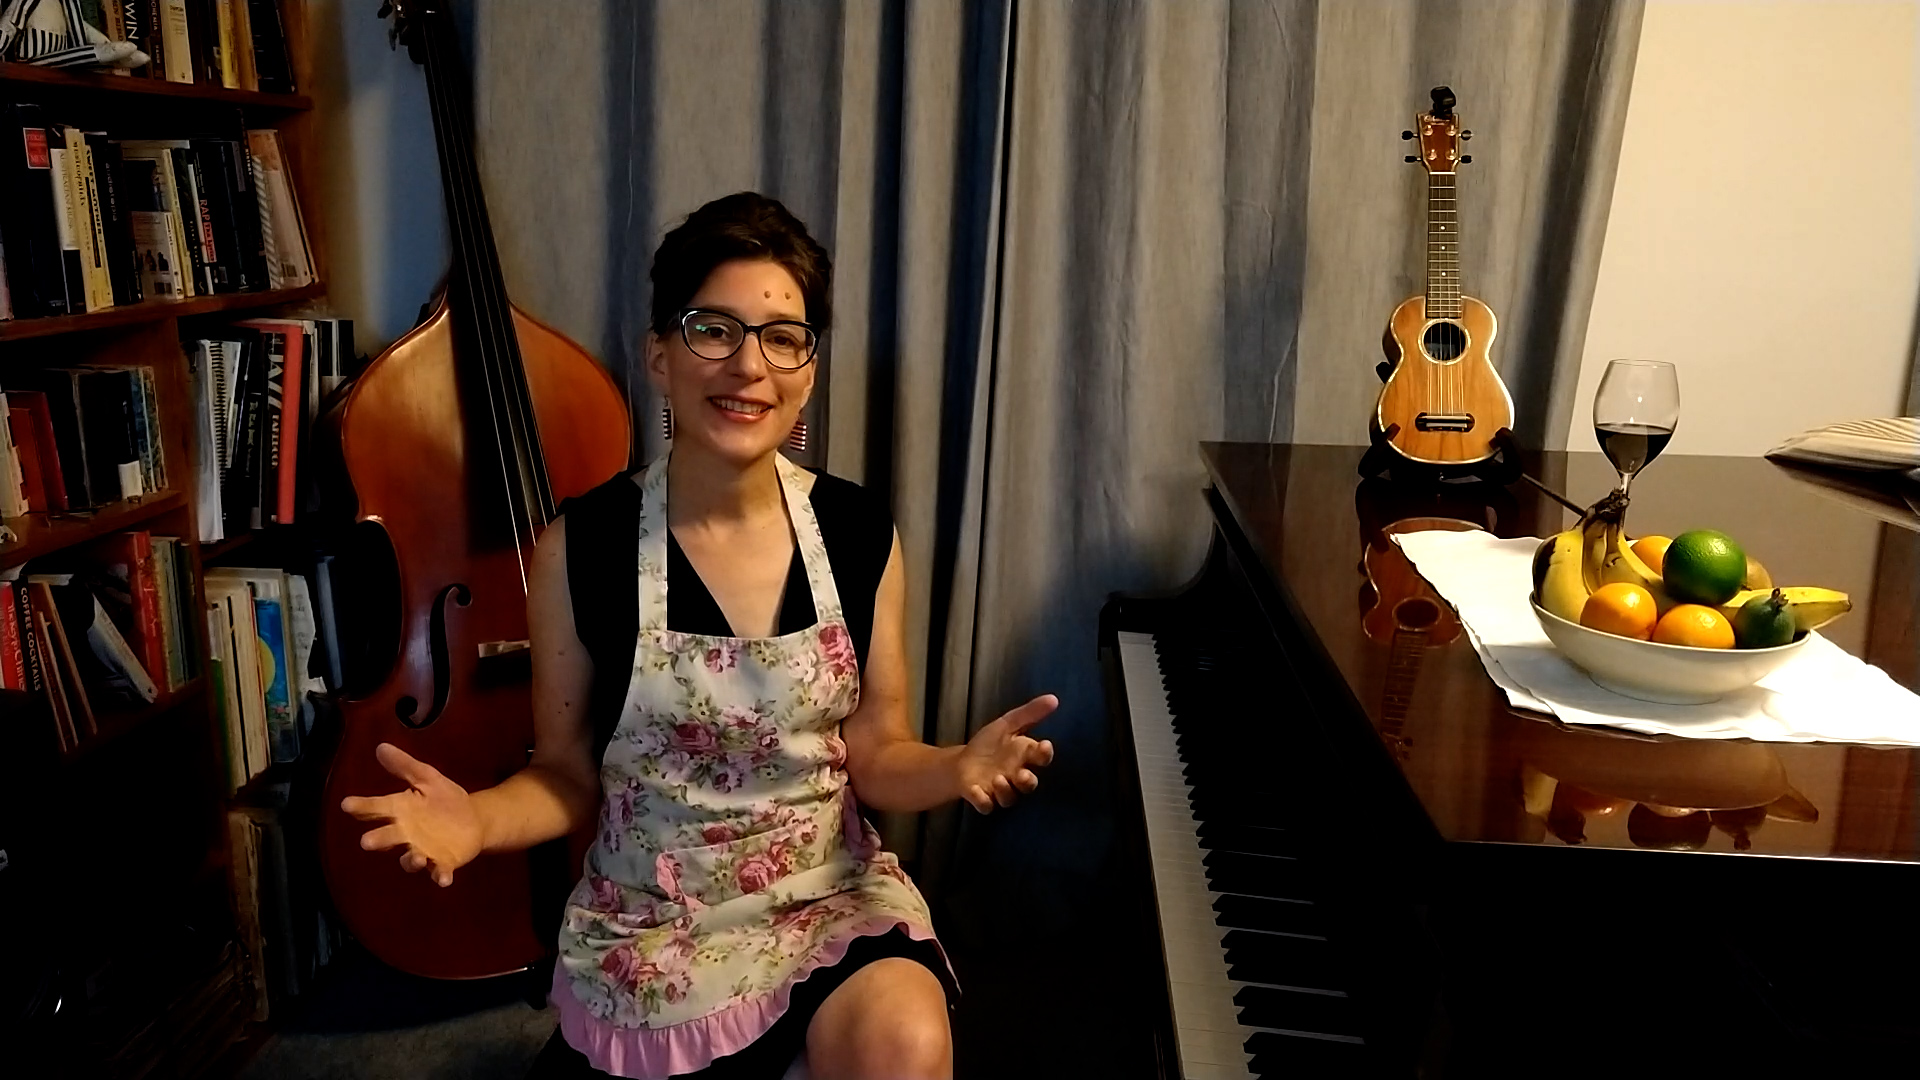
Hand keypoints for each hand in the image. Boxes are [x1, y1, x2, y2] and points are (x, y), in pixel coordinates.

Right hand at [339, 742, 483, 887]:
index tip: (347, 804)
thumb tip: (380, 746)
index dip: (362, 807)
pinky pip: (439, 872)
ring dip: (410, 859)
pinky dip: (440, 876)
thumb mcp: (427, 777)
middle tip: (366, 842)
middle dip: (378, 840)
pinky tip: (444, 878)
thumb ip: (405, 766)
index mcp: (400, 810)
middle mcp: (406, 834)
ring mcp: (424, 850)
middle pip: (387, 837)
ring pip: (410, 859)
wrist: (473, 819)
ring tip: (414, 856)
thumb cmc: (443, 799)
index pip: (376, 808)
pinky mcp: (444, 862)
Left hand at [956, 694, 1057, 813]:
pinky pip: (986, 805)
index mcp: (1024, 757)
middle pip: (1029, 784)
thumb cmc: (989, 744)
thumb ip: (1030, 713)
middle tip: (1022, 775)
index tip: (1045, 746)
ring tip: (997, 778)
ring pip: (1010, 797)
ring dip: (1005, 790)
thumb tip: (1054, 698)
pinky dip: (982, 800)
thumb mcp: (1007, 724)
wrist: (962, 763)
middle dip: (1028, 781)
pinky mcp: (982, 798)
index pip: (1041, 758)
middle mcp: (1016, 777)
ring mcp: (999, 790)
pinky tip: (976, 791)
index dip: (1045, 754)